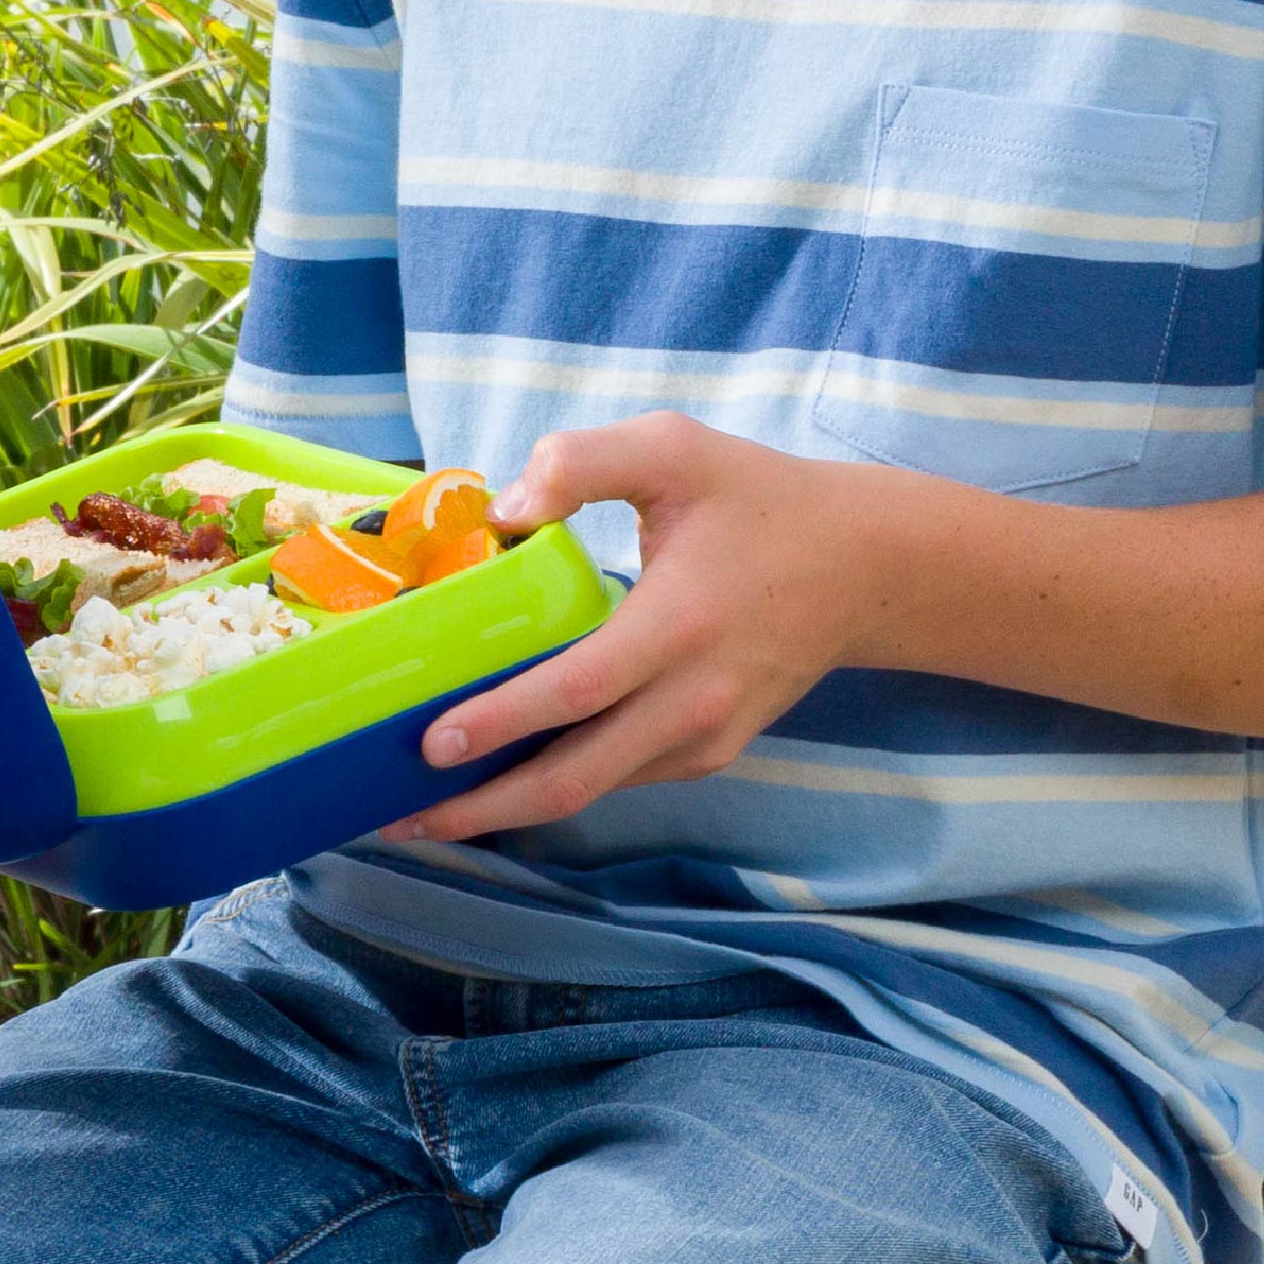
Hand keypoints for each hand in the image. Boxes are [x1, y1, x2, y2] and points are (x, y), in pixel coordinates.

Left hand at [392, 413, 888, 843]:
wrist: (866, 568)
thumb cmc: (756, 498)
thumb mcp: (672, 447)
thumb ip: (581, 462)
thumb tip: (500, 511)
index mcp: (680, 624)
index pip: (576, 691)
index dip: (500, 722)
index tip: (430, 743)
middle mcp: (694, 700)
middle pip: (575, 778)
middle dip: (482, 807)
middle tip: (397, 816)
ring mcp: (705, 738)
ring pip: (593, 791)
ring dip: (508, 808)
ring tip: (423, 812)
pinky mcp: (708, 752)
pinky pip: (618, 778)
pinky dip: (554, 787)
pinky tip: (494, 782)